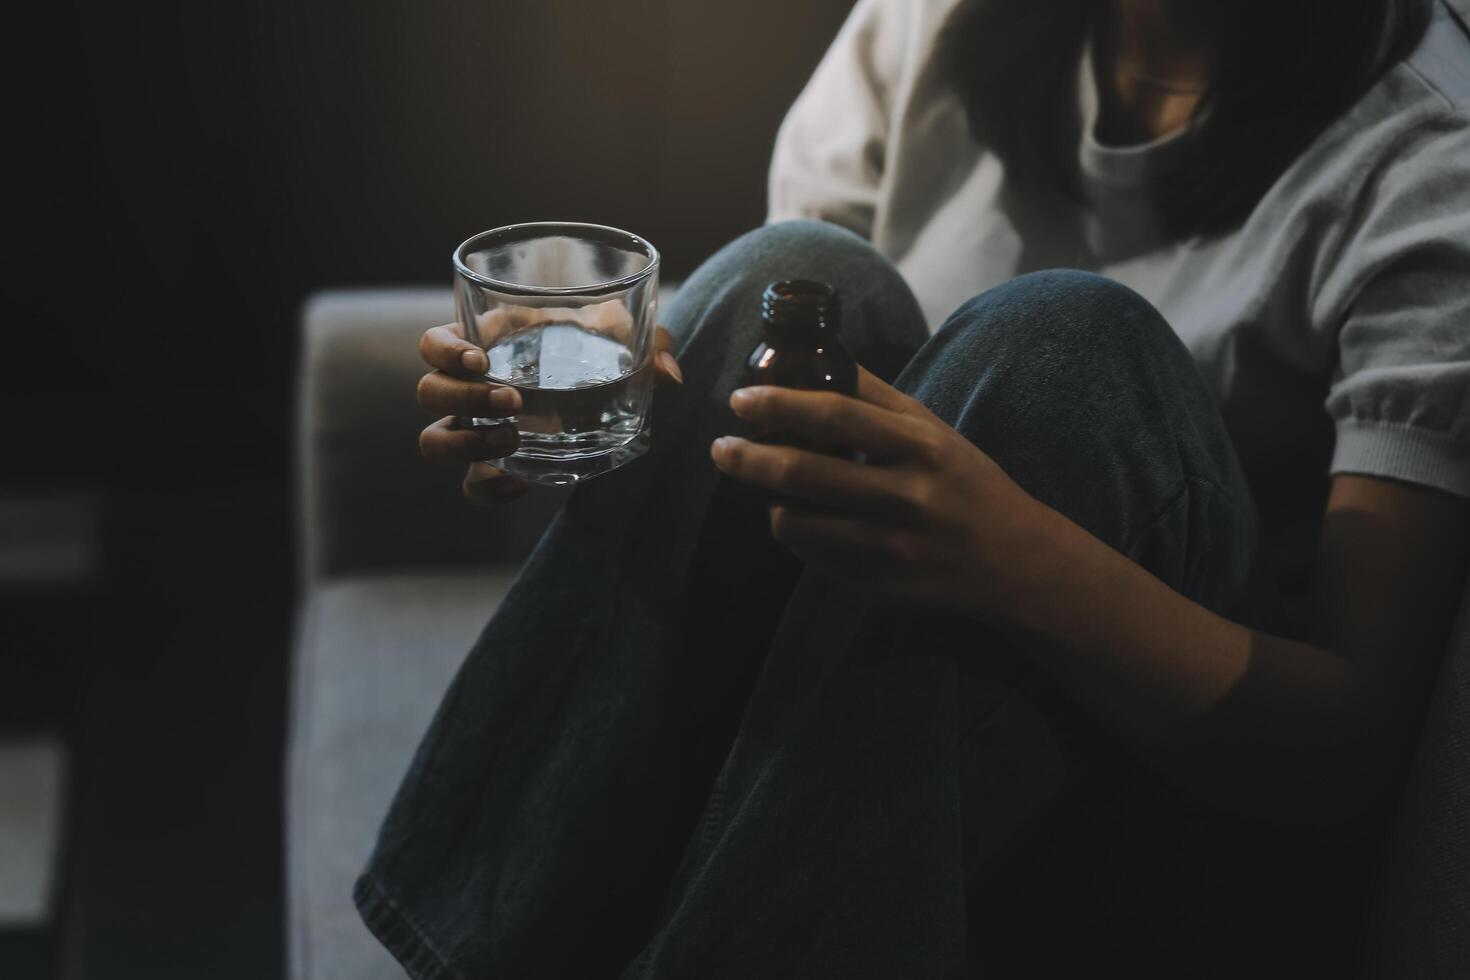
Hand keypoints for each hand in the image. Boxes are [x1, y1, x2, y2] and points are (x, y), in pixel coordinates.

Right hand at [417, 320, 682, 506]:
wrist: (607, 401)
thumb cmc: (601, 354)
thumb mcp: (627, 342)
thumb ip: (651, 345)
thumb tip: (669, 374)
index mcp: (487, 344)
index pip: (434, 344)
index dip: (445, 351)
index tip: (481, 359)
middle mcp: (470, 388)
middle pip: (429, 392)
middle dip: (464, 398)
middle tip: (514, 403)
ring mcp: (475, 431)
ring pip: (432, 440)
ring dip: (464, 443)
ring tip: (512, 440)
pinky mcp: (491, 467)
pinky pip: (470, 487)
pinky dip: (488, 490)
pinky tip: (521, 486)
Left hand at [710, 368, 1045, 619]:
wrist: (1014, 560)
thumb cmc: (965, 482)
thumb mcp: (931, 430)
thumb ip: (876, 396)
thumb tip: (818, 357)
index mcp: (920, 445)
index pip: (836, 416)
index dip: (779, 405)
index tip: (740, 400)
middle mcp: (907, 494)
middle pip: (805, 473)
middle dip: (751, 458)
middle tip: (721, 448)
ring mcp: (893, 545)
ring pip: (802, 523)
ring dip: (772, 502)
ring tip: (768, 488)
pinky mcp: (882, 583)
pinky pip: (816, 557)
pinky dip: (798, 536)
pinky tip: (802, 522)